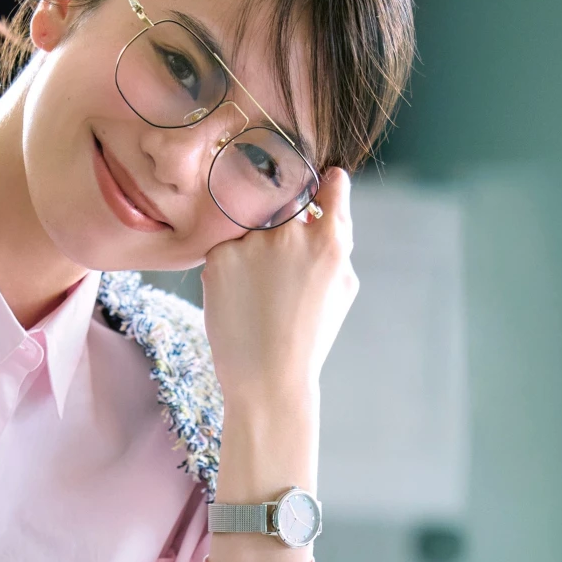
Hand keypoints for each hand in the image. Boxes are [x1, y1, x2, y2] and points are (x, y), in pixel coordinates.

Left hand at [199, 168, 357, 402]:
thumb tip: (329, 208)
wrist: (266, 378)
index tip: (321, 183)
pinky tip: (238, 297)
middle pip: (285, 200)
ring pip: (251, 226)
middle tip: (277, 254)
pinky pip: (225, 247)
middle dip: (283, 214)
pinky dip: (230, 266)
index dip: (325, 185)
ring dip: (253, 245)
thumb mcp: (342, 288)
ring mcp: (251, 243)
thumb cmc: (310, 336)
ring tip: (257, 291)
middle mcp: (290, 233)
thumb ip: (338, 243)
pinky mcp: (218, 256)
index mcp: (329, 240)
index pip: (329, 187)